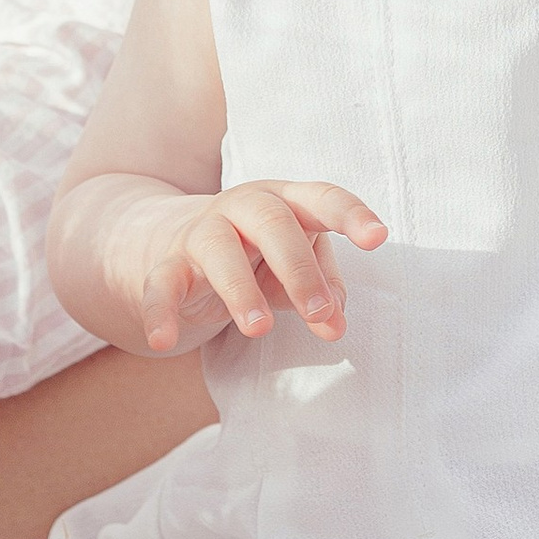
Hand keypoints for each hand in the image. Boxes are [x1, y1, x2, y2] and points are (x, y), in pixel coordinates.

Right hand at [136, 181, 384, 355]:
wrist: (177, 244)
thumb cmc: (257, 255)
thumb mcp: (295, 267)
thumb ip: (323, 288)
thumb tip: (335, 324)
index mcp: (286, 200)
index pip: (322, 198)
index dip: (350, 215)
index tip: (378, 238)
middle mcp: (244, 206)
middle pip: (273, 222)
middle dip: (299, 268)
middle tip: (320, 313)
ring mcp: (202, 233)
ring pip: (219, 249)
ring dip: (241, 290)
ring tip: (260, 329)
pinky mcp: (167, 264)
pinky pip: (161, 284)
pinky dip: (160, 311)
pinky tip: (162, 341)